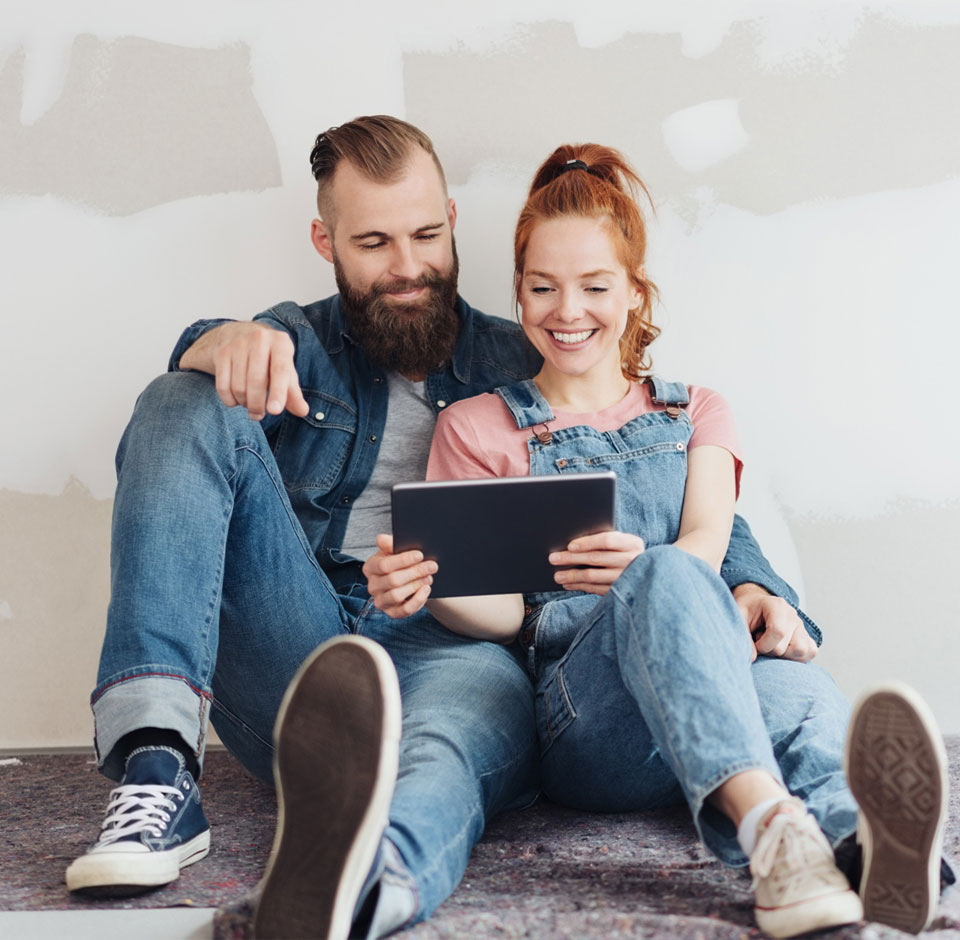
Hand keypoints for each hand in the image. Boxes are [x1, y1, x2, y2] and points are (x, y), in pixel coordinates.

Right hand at [181, 322, 308, 420]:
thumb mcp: (286, 371)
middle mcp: (259, 339)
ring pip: (238, 386)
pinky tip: (236, 400)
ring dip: (244, 403)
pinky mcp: (221, 353)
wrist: (240, 334)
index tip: (275, 411)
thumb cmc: (270, 359)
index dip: (278, 392)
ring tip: (250, 405)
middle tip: (258, 415)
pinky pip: (223, 386)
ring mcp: (238, 344)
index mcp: (280, 342)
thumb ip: (294, 393)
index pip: (280, 370)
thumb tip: (302, 412)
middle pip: (256, 381)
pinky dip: (229, 400)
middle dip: (257, 405)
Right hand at [362, 534, 437, 618]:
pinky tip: (426, 589)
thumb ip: (389, 544)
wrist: (409, 579)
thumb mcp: (395, 551)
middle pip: (393, 580)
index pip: (384, 565)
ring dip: (416, 585)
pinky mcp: (392, 613)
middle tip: (432, 566)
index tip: (420, 554)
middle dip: (415, 572)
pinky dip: (417, 600)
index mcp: (370, 568)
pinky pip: (404, 610)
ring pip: (397, 595)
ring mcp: (381, 601)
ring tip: (429, 577)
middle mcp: (372, 586)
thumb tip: (381, 539)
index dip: (403, 560)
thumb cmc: (401, 562)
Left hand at [549, 531, 644, 595]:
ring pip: (594, 576)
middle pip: (596, 558)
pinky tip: (568, 584)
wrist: (649, 575)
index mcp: (633, 543)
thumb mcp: (622, 543)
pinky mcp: (619, 592)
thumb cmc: (626, 553)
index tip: (570, 545)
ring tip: (557, 575)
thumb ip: (605, 541)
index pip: (607, 540)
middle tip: (553, 558)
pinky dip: (579, 586)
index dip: (587, 542)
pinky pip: (595, 589)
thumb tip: (573, 543)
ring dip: (572, 576)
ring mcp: (626, 578)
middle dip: (572, 558)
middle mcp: (632, 561)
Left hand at [732, 582, 816, 662]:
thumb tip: (752, 658)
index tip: (754, 644)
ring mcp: (801, 626)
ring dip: (784, 656)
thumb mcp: (739, 617)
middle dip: (771, 651)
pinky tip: (782, 651)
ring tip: (771, 646)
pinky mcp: (806, 637)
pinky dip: (796, 657)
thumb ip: (743, 635)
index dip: (764, 645)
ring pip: (802, 651)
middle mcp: (792, 615)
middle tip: (760, 643)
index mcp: (777, 605)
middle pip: (789, 646)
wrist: (755, 606)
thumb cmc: (747, 611)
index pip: (778, 632)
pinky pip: (810, 652)